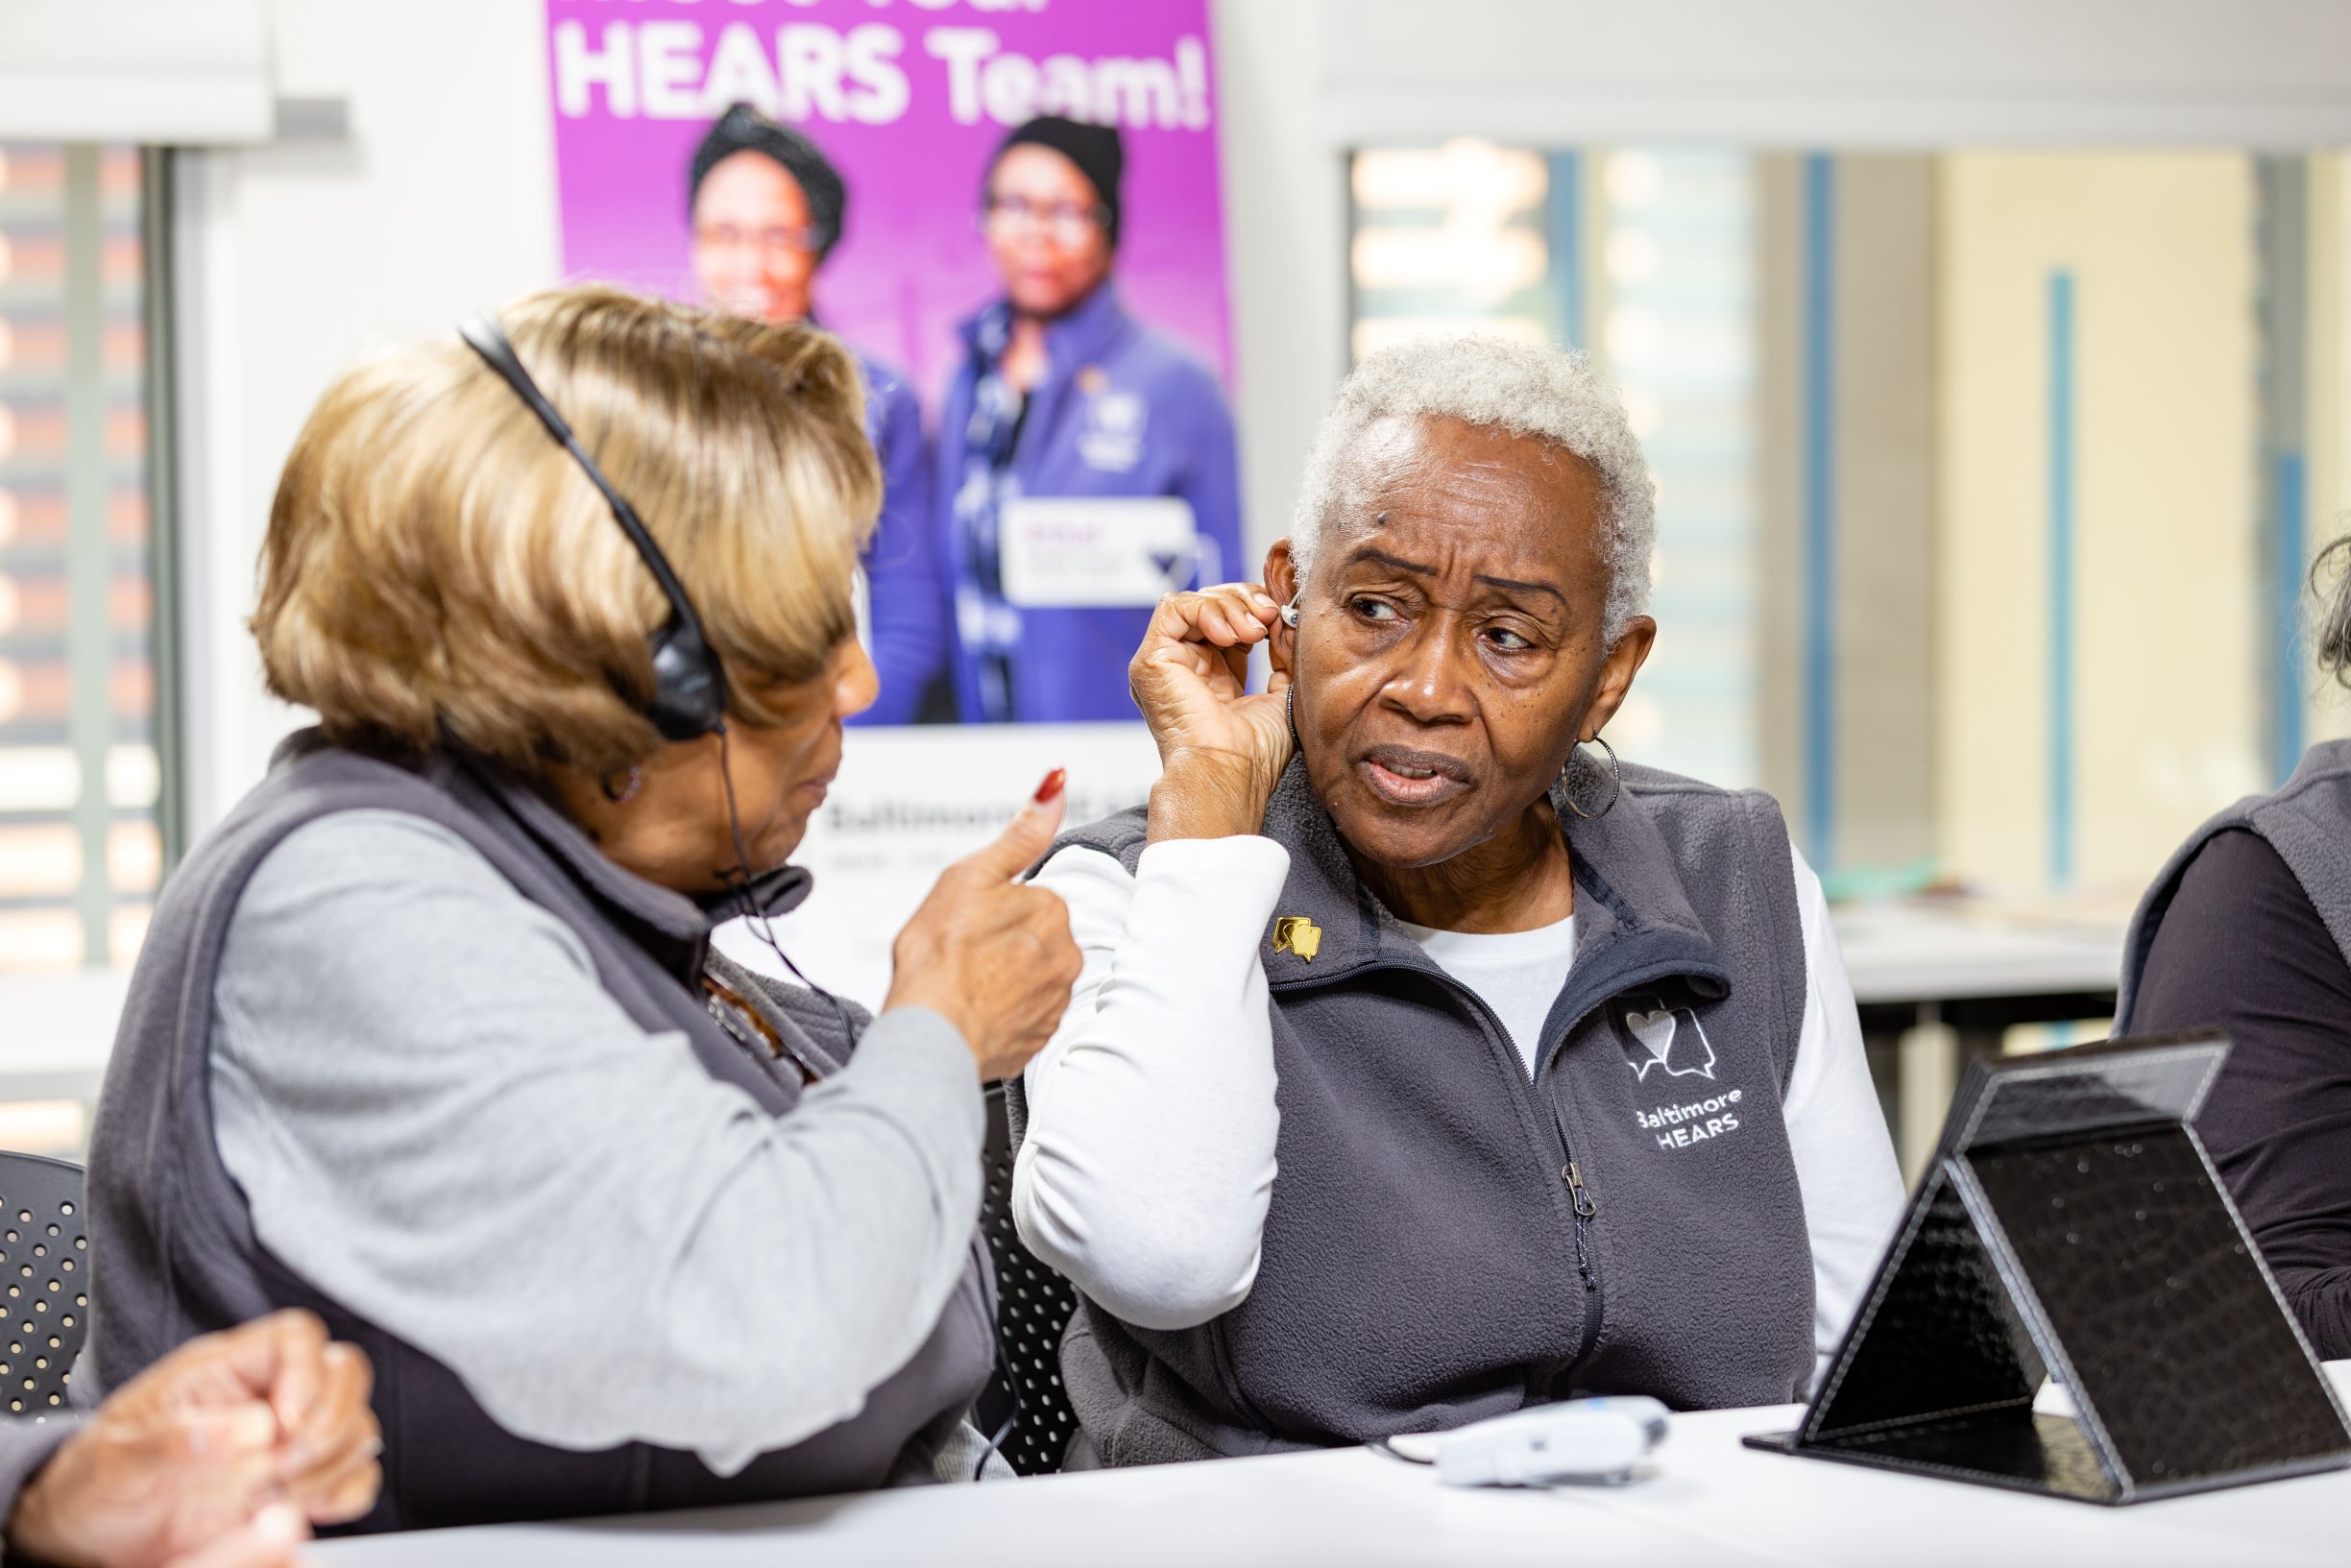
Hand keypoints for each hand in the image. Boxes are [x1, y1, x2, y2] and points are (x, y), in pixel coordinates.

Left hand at [8, 1311, 381, 1567]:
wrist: (87, 1536)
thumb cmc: (94, 1482)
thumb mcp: (115, 1459)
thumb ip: (178, 1439)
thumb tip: (254, 1427)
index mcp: (221, 1371)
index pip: (295, 1337)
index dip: (306, 1372)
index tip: (283, 1424)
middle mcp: (264, 1398)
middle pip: (343, 1371)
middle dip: (329, 1420)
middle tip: (284, 1462)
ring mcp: (285, 1443)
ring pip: (355, 1426)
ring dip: (331, 1462)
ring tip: (276, 1493)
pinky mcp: (295, 1487)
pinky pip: (355, 1476)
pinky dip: (343, 1493)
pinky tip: (299, 1508)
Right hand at [885, 773, 1081, 1081]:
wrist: (931, 1034)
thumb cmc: (941, 954)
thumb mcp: (972, 875)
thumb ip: (1021, 834)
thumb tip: (1057, 783)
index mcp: (1052, 911)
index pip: (1029, 901)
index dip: (991, 911)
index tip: (967, 925)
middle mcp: (1066, 957)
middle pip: (1032, 940)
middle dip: (1002, 946)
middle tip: (962, 956)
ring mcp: (1054, 1003)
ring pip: (1028, 979)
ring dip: (1002, 982)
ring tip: (963, 987)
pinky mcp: (1039, 1040)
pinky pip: (1022, 1018)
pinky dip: (1001, 1015)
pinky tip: (972, 1013)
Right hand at [1128, 584, 1291, 840]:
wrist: (1229, 773)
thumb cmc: (1254, 753)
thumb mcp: (1283, 693)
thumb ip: (1284, 654)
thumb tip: (1286, 618)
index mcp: (1213, 678)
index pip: (1231, 621)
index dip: (1256, 609)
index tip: (1282, 616)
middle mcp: (1185, 668)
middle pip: (1212, 605)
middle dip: (1245, 601)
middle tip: (1269, 616)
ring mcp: (1165, 663)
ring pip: (1194, 602)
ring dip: (1231, 605)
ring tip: (1254, 630)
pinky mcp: (1151, 659)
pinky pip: (1174, 607)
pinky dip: (1207, 610)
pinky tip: (1231, 636)